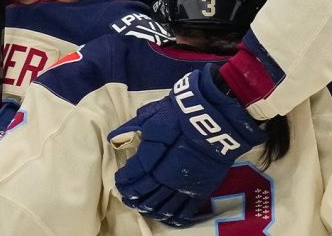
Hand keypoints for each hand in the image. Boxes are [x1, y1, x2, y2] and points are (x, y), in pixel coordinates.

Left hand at [108, 66, 265, 225]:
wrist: (218, 118)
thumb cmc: (184, 113)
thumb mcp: (155, 113)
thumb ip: (134, 127)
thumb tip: (114, 138)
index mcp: (153, 158)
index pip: (133, 176)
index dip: (124, 180)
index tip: (119, 180)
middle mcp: (166, 177)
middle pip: (145, 194)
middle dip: (134, 196)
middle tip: (127, 197)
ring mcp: (184, 186)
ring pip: (163, 205)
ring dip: (150, 208)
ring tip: (143, 208)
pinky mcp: (201, 189)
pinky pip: (185, 210)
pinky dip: (173, 217)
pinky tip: (166, 218)